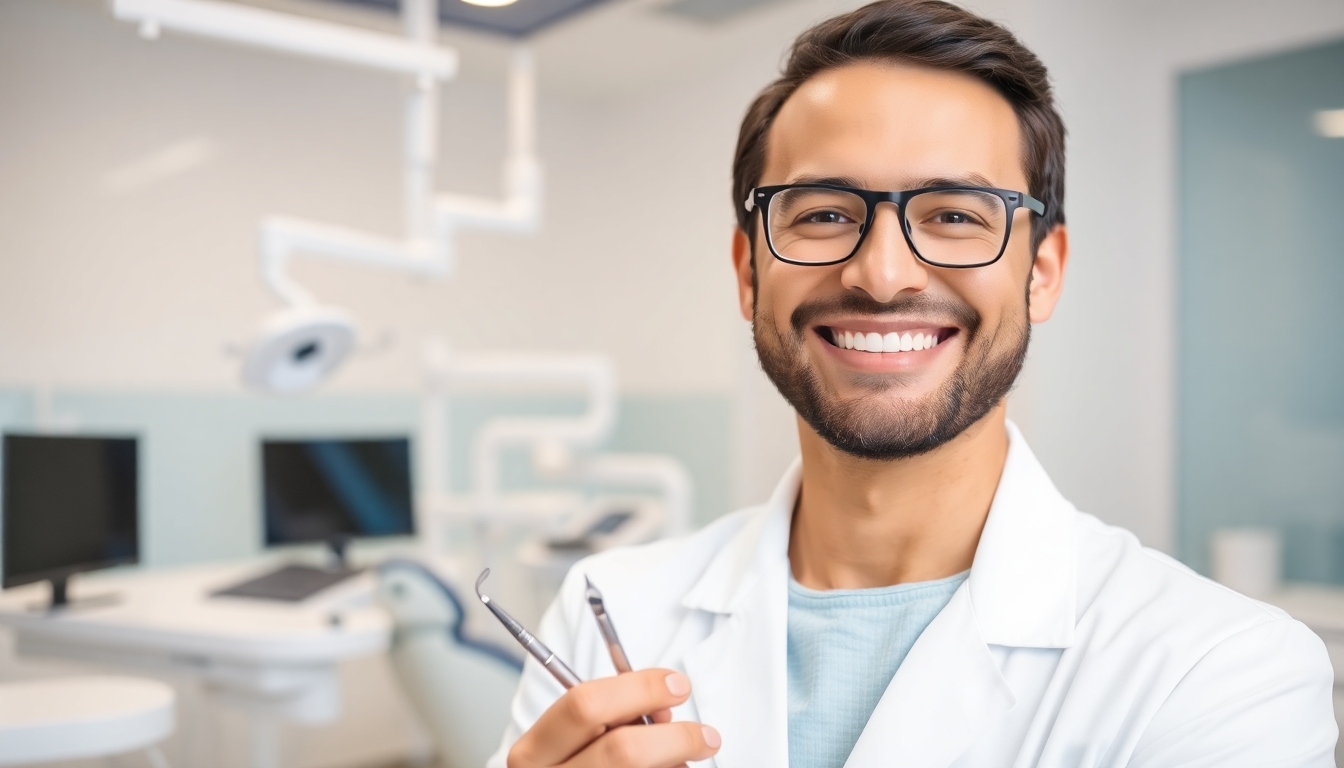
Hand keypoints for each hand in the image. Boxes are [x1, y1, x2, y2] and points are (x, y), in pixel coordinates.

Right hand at [507, 668, 720, 767]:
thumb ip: (612, 717)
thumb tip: (664, 709)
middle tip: (706, 735)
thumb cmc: (573, 767)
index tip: (677, 684)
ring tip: (693, 760)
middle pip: (621, 750)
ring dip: (678, 764)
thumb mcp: (576, 740)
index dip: (639, 688)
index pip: (584, 704)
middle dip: (675, 737)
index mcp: (534, 751)